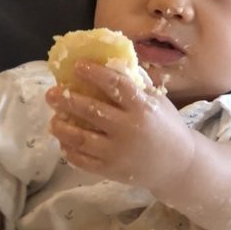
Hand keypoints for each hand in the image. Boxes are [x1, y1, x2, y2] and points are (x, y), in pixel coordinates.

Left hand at [45, 60, 194, 192]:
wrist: (178, 165)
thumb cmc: (167, 127)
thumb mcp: (158, 102)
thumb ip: (137, 84)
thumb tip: (113, 59)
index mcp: (142, 108)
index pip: (115, 85)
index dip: (94, 74)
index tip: (77, 66)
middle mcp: (129, 129)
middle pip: (92, 111)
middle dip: (67, 100)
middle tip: (52, 93)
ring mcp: (118, 152)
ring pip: (82, 138)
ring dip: (62, 127)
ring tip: (53, 120)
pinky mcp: (111, 170)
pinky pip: (83, 161)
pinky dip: (69, 151)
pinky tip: (63, 142)